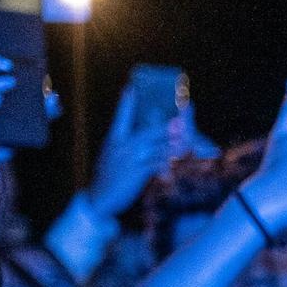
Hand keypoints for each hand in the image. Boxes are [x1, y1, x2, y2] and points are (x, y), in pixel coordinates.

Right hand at [88, 93, 215, 215]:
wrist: (100, 199)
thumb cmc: (107, 177)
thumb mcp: (111, 156)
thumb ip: (123, 145)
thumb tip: (140, 137)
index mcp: (114, 139)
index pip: (120, 116)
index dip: (126, 102)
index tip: (130, 88)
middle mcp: (122, 146)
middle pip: (149, 131)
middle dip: (166, 126)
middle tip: (181, 119)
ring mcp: (130, 158)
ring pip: (157, 147)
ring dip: (173, 144)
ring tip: (186, 140)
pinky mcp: (137, 172)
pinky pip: (157, 163)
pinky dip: (167, 162)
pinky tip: (175, 161)